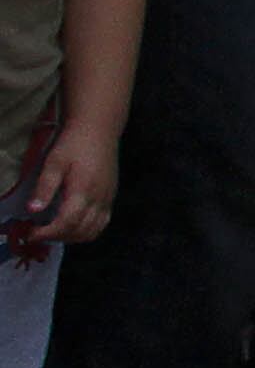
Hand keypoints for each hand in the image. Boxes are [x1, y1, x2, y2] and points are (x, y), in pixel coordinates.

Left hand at [18, 124, 113, 245]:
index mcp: (83, 190)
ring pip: (93, 231)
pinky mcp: (111, 196)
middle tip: (38, 232)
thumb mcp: (54, 162)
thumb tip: (33, 210)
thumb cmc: (74, 144)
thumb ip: (44, 187)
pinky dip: (87, 231)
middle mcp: (98, 198)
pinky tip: (72, 224)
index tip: (30, 233)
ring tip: (54, 230)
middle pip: (80, 231)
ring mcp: (107, 198)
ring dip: (72, 237)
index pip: (66, 223)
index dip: (47, 233)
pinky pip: (102, 223)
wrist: (99, 130)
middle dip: (57, 237)